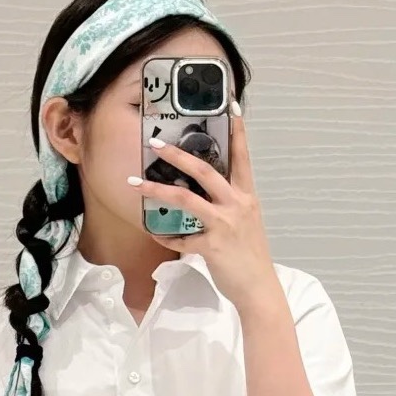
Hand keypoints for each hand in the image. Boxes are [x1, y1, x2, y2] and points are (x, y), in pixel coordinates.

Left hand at [128, 99, 277, 307]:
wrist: (259, 289)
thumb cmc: (251, 258)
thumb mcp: (246, 224)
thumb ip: (230, 206)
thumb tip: (207, 198)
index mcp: (246, 197)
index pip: (242, 158)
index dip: (238, 132)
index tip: (233, 107)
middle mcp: (237, 205)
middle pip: (205, 170)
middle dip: (178, 154)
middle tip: (155, 144)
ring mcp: (224, 224)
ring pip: (185, 198)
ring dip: (157, 189)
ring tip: (136, 183)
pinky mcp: (212, 245)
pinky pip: (181, 238)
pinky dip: (167, 237)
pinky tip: (157, 235)